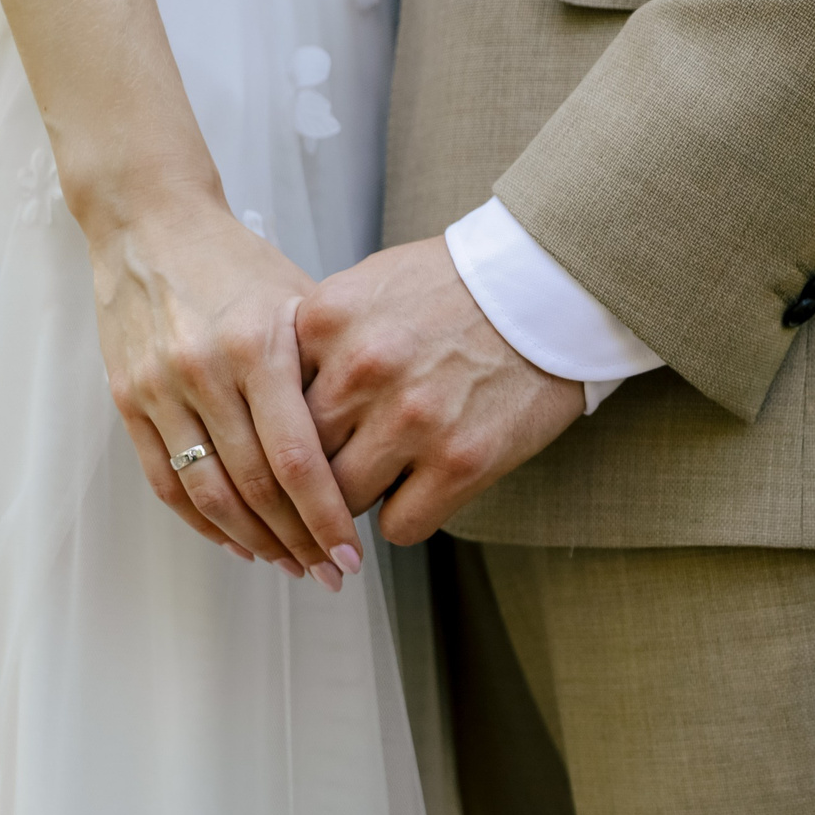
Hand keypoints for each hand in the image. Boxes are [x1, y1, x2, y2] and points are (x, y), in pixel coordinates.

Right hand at [86, 195, 364, 586]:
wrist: (149, 223)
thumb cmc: (239, 265)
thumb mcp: (300, 300)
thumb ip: (331, 370)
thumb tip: (378, 446)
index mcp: (257, 348)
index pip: (297, 458)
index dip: (326, 517)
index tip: (351, 554)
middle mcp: (204, 371)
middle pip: (254, 487)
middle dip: (297, 541)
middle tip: (329, 573)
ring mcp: (159, 388)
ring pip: (208, 493)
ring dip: (253, 541)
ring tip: (289, 564)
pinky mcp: (128, 398)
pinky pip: (165, 481)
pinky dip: (202, 522)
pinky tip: (238, 541)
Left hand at [295, 237, 584, 546]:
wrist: (545, 288)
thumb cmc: (455, 288)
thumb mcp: (365, 287)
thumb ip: (316, 340)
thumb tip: (275, 399)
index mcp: (327, 322)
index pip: (269, 405)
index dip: (278, 432)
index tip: (289, 449)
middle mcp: (363, 371)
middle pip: (298, 459)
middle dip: (310, 480)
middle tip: (327, 483)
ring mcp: (412, 420)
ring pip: (343, 502)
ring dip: (355, 504)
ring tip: (377, 484)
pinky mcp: (461, 462)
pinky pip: (400, 527)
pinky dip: (404, 518)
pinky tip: (419, 491)